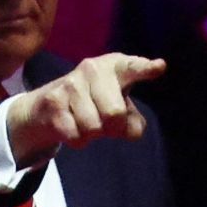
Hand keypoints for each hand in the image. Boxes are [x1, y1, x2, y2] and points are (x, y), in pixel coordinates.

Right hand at [4, 54, 163, 164]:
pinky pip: (75, 135)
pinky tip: (72, 126)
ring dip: (93, 134)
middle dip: (113, 127)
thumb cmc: (95, 102)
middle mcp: (92, 69)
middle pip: (115, 113)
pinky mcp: (53, 101)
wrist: (48, 105)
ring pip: (93, 127)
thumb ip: (133, 121)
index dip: (146, 69)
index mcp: (116, 66)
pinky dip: (78, 140)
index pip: (133, 68)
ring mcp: (71, 83)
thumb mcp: (120, 107)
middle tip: (106, 123)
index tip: (159, 67)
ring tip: (86, 122)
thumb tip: (131, 131)